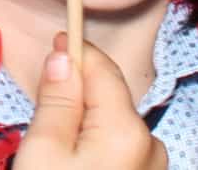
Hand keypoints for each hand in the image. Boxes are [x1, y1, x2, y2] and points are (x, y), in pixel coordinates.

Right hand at [14, 35, 167, 168]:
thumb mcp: (43, 151)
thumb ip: (55, 102)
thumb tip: (63, 58)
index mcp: (127, 128)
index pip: (103, 70)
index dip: (76, 52)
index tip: (55, 41)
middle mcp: (151, 142)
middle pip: (109, 98)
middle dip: (80, 93)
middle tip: (44, 108)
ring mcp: (154, 166)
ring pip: (114, 124)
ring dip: (88, 122)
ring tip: (58, 144)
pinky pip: (121, 148)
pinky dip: (99, 145)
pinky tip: (78, 162)